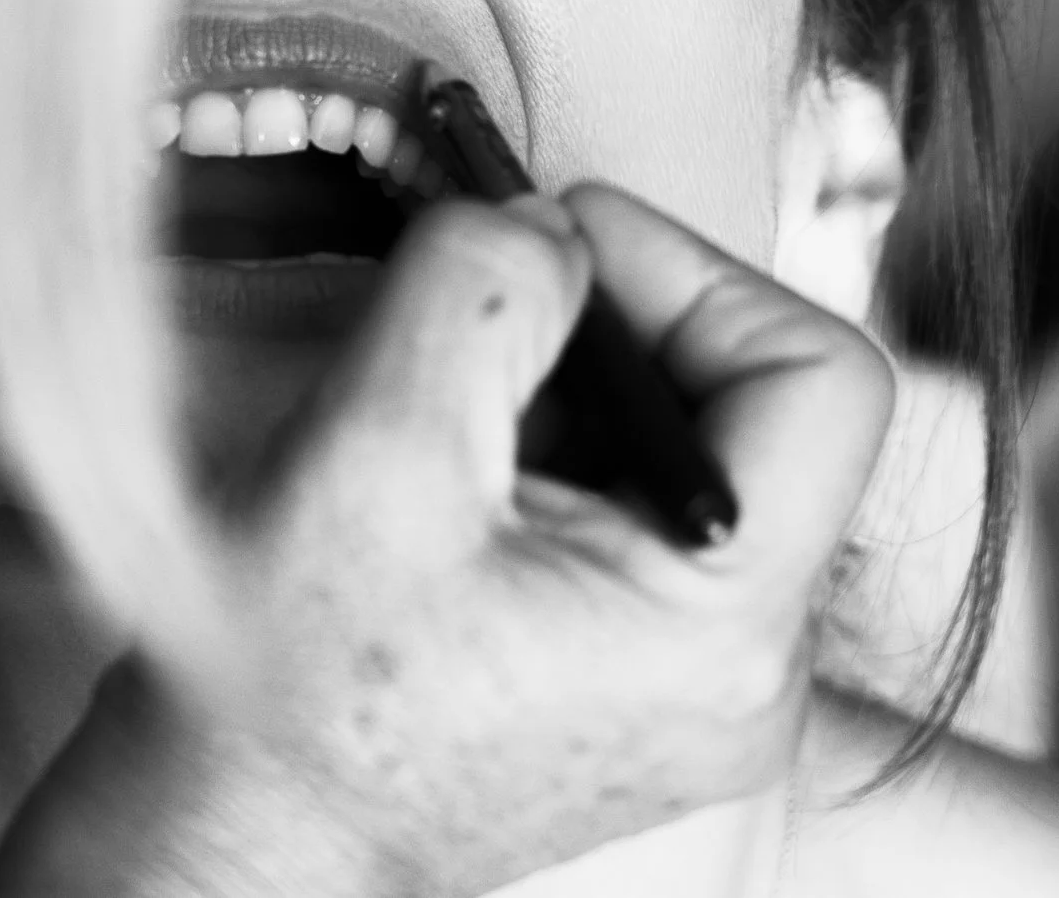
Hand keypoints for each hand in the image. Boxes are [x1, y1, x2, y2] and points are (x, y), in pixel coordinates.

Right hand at [0, 182, 896, 897]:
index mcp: (725, 628)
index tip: (558, 249)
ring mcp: (702, 685)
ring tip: (450, 401)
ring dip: (575, 383)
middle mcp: (751, 672)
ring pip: (691, 449)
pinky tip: (457, 470)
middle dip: (619, 321)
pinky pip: (641, 511)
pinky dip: (558, 450)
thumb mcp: (373, 448)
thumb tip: (547, 224)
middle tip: (489, 305)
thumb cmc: (289, 690)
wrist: (237, 841)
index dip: (693, 273)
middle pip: (755, 404)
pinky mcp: (643, 680)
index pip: (821, 376)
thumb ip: (482, 287)